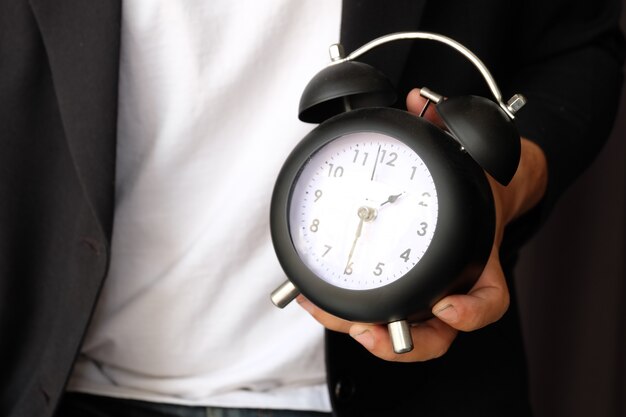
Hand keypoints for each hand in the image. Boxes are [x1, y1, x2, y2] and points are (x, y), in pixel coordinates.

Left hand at [298, 88, 547, 361]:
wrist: (478, 192)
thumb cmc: (472, 181)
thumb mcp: (467, 151)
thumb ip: (447, 124)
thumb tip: (415, 97)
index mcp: (478, 260)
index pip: (487, 300)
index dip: (470, 312)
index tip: (445, 305)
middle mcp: (454, 286)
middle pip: (436, 336)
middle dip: (398, 341)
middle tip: (368, 330)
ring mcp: (427, 293)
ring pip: (403, 334)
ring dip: (365, 332)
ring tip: (326, 313)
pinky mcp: (399, 289)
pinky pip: (377, 310)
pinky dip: (346, 310)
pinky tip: (313, 297)